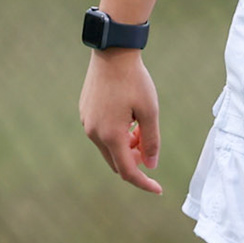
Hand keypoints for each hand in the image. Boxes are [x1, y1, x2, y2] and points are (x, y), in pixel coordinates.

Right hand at [79, 50, 162, 193]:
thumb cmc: (134, 81)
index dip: (144, 182)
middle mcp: (94, 133)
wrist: (112, 53)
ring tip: (141, 129)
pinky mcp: (85, 113)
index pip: (128, 171)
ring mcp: (87, 122)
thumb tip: (151, 164)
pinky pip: (102, 133)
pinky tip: (129, 118)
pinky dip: (117, 135)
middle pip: (116, 161)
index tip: (158, 189)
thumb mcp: (150, 111)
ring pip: (108, 147)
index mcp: (111, 135)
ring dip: (126, 147)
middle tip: (150, 146)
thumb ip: (151, 140)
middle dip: (135, 161)